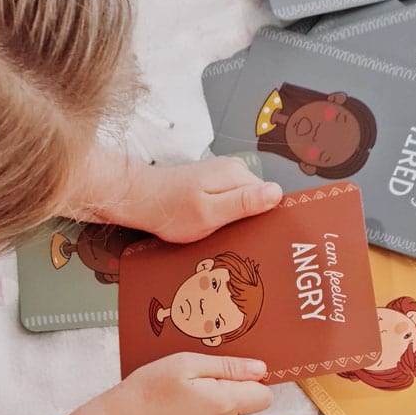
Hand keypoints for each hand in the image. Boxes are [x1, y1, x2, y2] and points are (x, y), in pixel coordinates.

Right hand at [100, 352, 272, 414]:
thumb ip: (227, 366)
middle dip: (224, 399)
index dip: (248, 385)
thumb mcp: (185, 364)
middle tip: (191, 391)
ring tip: (178, 409)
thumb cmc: (148, 392)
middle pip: (241, 410)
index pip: (264, 396)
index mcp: (224, 402)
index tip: (227, 379)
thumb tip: (260, 369)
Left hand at [125, 157, 282, 243]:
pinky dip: (226, 217)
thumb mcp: (210, 213)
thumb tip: (276, 192)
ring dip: (238, 221)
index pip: (271, 197)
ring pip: (244, 203)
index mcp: (237, 176)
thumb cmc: (171, 211)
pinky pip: (230, 202)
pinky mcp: (211, 185)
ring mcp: (221, 177)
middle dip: (252, 222)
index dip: (269, 220)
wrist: (139, 200)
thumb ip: (243, 203)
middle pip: (259, 200)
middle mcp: (233, 171)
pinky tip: (216, 229)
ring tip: (227, 237)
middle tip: (241, 243)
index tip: (263, 239)